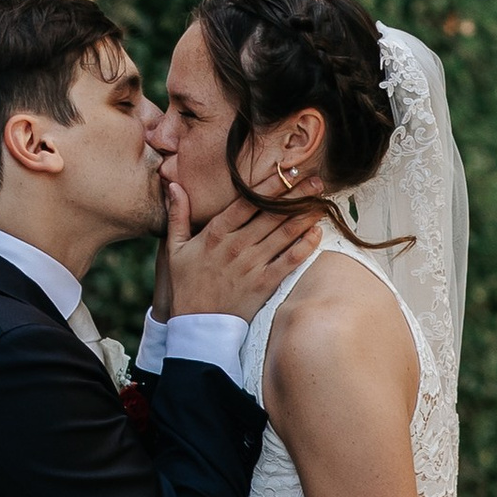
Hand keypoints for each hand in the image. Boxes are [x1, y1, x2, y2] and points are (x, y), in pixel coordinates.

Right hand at [164, 175, 315, 324]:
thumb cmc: (186, 285)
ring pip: (284, 233)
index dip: (270, 184)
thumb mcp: (175, 249)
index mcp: (216, 233)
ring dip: (305, 215)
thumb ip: (178, 214)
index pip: (248, 201)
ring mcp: (252, 265)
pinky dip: (305, 246)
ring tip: (322, 200)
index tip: (288, 171)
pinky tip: (317, 232)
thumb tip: (173, 184)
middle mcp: (236, 246)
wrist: (197, 326)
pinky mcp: (264, 284)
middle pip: (272, 213)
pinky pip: (289, 261)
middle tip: (316, 180)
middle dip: (296, 194)